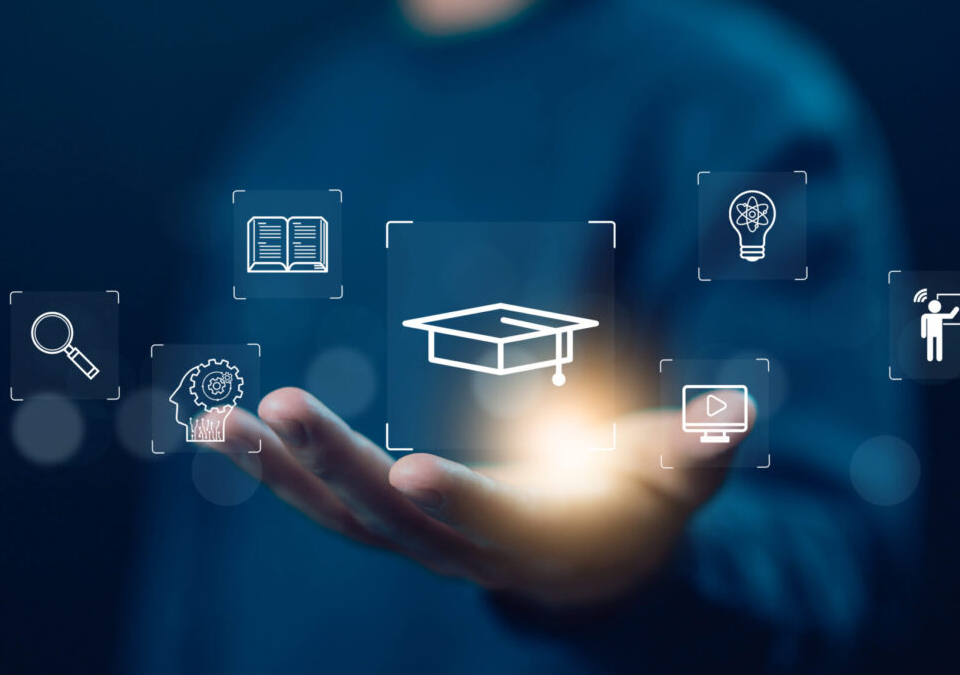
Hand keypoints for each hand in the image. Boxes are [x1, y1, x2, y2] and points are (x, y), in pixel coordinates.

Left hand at [210, 388, 753, 607]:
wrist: (588, 557)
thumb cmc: (635, 502)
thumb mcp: (673, 477)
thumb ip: (696, 449)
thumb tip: (738, 415)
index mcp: (538, 536)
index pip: (491, 523)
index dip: (458, 501)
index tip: (410, 470)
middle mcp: (464, 550)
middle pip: (392, 518)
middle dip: (337, 464)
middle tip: (283, 402)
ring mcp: (418, 542)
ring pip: (339, 518)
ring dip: (280, 469)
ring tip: (221, 419)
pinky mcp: (389, 525)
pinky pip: (322, 505)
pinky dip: (272, 470)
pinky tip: (224, 425)